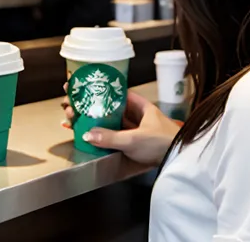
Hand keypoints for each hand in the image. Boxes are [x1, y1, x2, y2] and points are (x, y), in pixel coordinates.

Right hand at [61, 85, 179, 164]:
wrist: (177, 160)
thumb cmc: (160, 143)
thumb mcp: (134, 139)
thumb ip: (111, 137)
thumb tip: (87, 134)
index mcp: (142, 107)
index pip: (119, 93)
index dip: (102, 91)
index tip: (86, 89)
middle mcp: (138, 116)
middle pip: (112, 109)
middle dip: (93, 108)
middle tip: (73, 105)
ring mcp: (136, 130)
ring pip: (111, 123)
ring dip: (94, 122)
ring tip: (74, 119)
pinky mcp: (134, 144)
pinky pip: (114, 136)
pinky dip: (101, 136)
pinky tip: (87, 136)